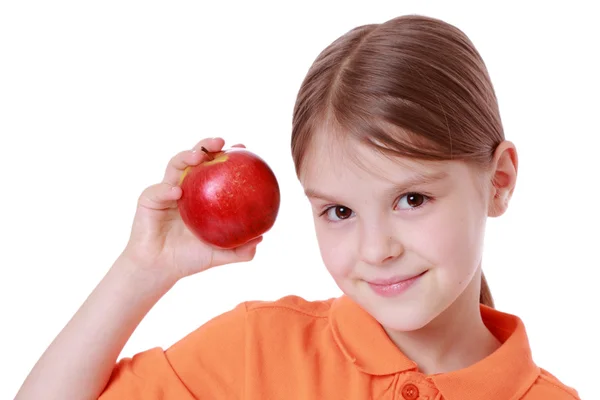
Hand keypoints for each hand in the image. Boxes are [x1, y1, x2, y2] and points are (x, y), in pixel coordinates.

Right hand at [120, 137, 262, 284]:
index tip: (243, 148)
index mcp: (200, 195)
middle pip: (194, 159)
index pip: (214, 169)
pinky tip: (177, 193)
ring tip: (198, 157)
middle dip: (206, 145)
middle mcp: (183, 187)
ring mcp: (165, 191)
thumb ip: (239, 250)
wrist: (159, 269)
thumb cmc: (188, 259)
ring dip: (186, 157)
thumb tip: (261, 238)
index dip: (227, 155)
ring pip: (175, 165)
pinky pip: (158, 191)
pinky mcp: (148, 200)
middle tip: (221, 142)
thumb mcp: (218, 254)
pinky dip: (166, 190)